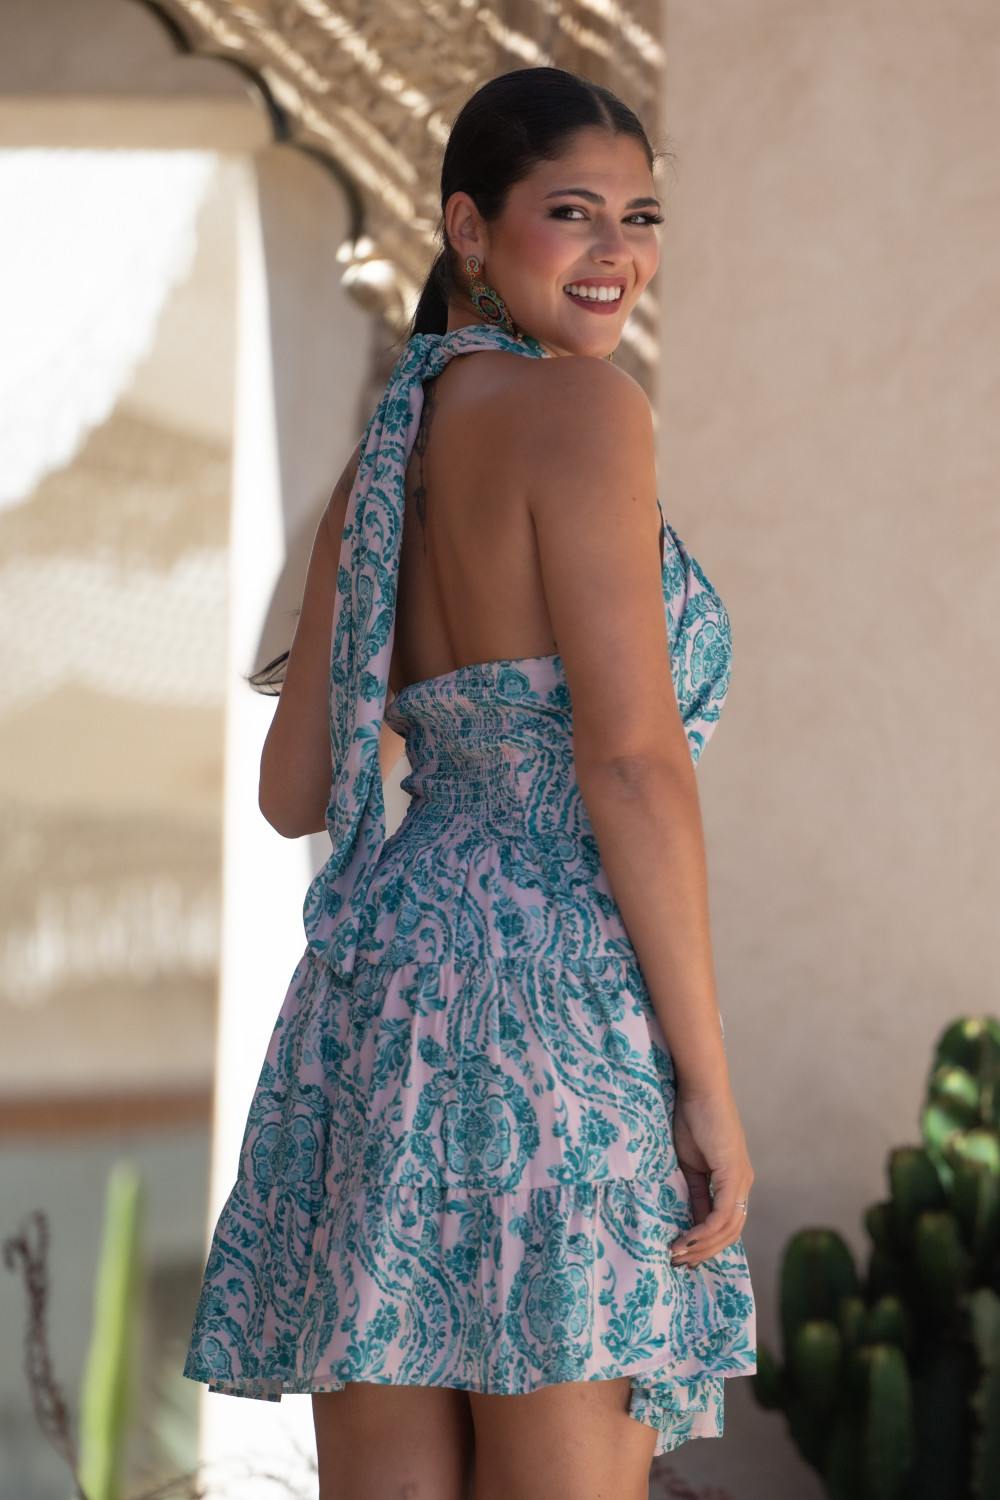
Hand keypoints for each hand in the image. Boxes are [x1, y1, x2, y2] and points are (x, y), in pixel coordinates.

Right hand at [669, 1085, 752, 1268]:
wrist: (698, 1091)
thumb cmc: (691, 1120)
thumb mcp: (687, 1165)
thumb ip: (693, 1193)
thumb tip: (688, 1223)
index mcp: (733, 1182)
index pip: (725, 1225)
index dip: (705, 1245)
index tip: (682, 1257)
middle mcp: (743, 1185)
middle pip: (730, 1234)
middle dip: (703, 1252)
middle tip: (677, 1263)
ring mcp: (741, 1181)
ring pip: (728, 1229)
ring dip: (702, 1246)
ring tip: (676, 1254)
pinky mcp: (734, 1174)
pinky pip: (723, 1214)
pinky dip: (704, 1231)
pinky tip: (687, 1239)